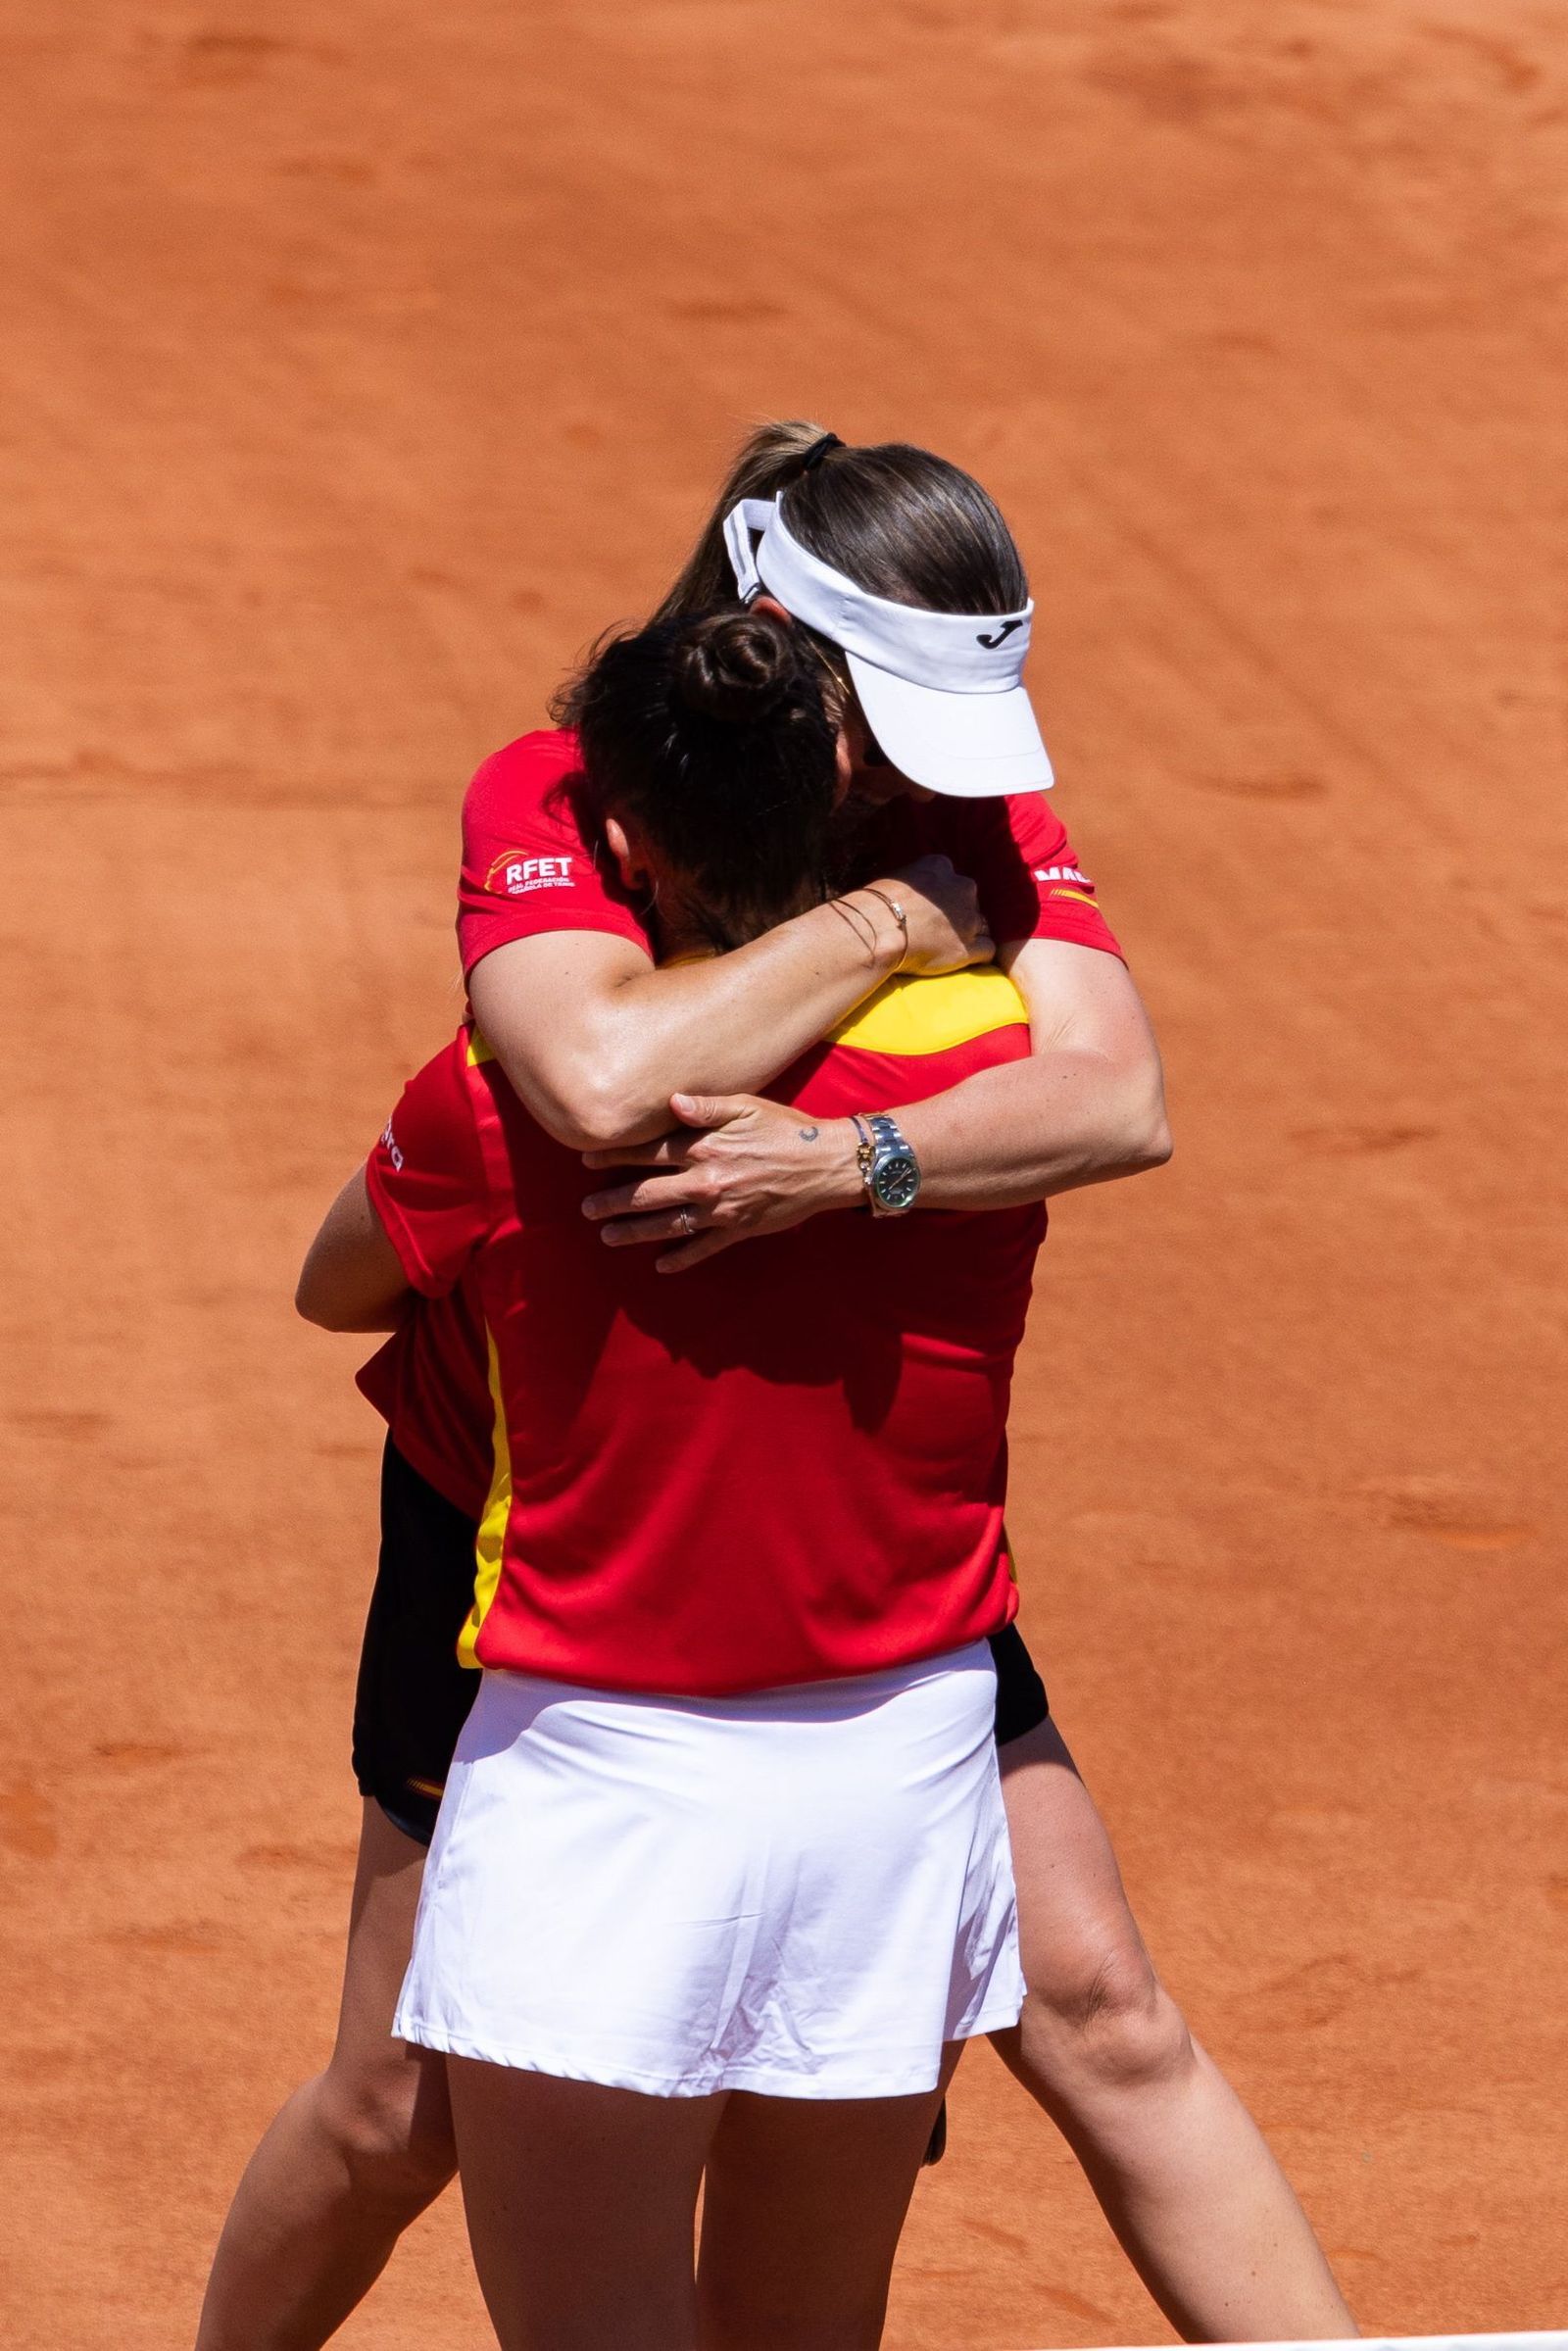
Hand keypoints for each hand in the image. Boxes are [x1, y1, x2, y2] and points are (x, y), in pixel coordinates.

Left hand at [582, 1093, 862, 1270]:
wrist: (825, 1166)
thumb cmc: (787, 1129)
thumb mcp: (748, 1106)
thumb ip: (707, 1106)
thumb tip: (670, 1101)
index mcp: (705, 1147)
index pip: (648, 1153)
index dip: (615, 1156)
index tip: (586, 1161)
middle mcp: (706, 1180)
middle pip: (648, 1194)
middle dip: (613, 1202)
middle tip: (585, 1210)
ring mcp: (720, 1210)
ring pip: (667, 1225)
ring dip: (634, 1232)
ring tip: (607, 1237)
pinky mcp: (738, 1230)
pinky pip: (703, 1249)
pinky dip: (681, 1259)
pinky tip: (661, 1266)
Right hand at [861, 854, 993, 974]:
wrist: (878, 930)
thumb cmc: (875, 905)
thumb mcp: (896, 879)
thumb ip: (914, 882)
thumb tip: (911, 895)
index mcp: (941, 866)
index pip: (953, 881)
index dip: (945, 899)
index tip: (932, 911)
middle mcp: (962, 887)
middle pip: (971, 902)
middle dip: (960, 916)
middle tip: (939, 931)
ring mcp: (968, 918)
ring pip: (982, 925)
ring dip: (970, 935)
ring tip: (949, 947)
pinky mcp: (969, 947)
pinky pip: (988, 950)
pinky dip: (979, 956)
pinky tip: (964, 960)